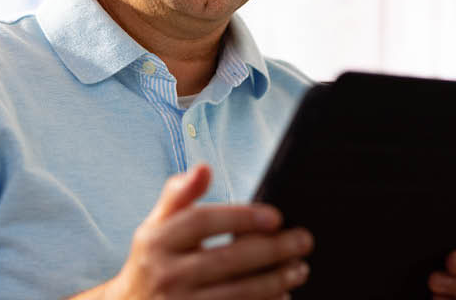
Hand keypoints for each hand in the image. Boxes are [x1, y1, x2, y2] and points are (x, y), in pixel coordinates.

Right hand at [70, 164, 312, 299]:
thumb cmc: (153, 261)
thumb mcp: (156, 225)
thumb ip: (179, 194)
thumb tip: (204, 168)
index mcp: (156, 240)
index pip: (202, 221)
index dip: (241, 217)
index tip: (276, 217)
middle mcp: (165, 273)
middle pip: (226, 259)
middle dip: (272, 250)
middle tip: (303, 241)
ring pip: (237, 294)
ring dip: (274, 282)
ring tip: (299, 269)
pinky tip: (281, 296)